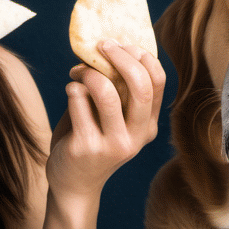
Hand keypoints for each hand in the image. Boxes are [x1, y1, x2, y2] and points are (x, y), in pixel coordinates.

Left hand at [46, 41, 165, 203]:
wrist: (73, 184)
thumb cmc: (91, 140)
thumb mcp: (111, 118)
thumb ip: (115, 90)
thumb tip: (108, 49)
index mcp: (148, 126)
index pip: (157, 82)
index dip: (142, 56)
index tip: (122, 44)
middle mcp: (136, 137)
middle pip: (140, 86)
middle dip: (120, 56)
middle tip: (102, 45)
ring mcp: (112, 144)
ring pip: (106, 92)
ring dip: (89, 73)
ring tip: (78, 72)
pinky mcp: (85, 147)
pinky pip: (78, 101)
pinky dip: (72, 88)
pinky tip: (70, 91)